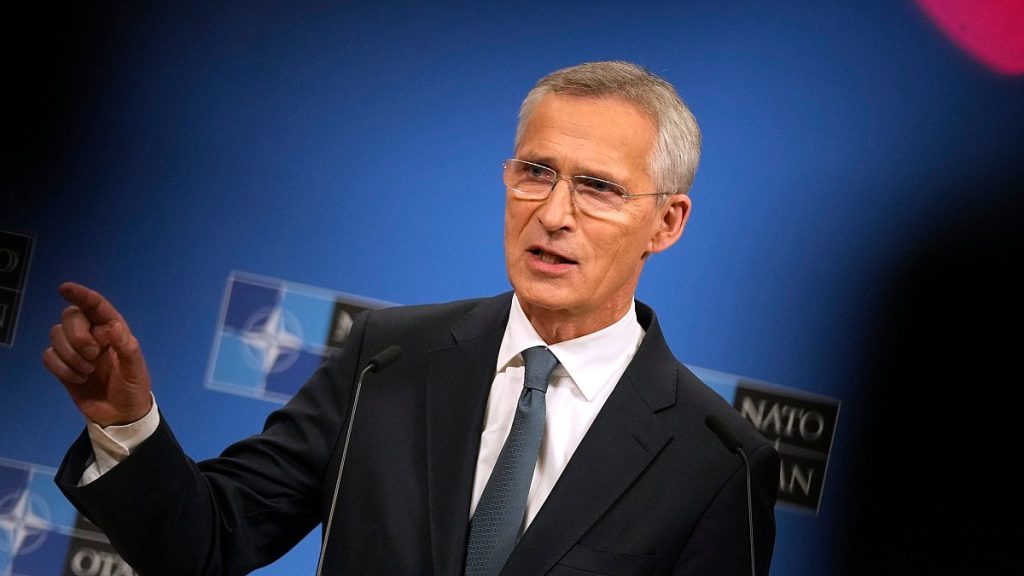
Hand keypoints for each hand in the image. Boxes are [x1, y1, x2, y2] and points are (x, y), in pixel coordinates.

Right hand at [42, 282, 152, 426]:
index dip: (80, 294)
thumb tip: (114, 327)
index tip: (64, 288)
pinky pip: (48, 356)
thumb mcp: (136, 369)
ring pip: (55, 335)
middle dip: (77, 336)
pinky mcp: (62, 365)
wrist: (121, 414)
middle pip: (70, 317)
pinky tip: (78, 379)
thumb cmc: (133, 387)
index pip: (94, 305)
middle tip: (94, 356)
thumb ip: (127, 348)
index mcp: (112, 329)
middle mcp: (92, 334)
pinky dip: (60, 367)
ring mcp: (75, 350)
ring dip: (70, 354)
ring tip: (88, 371)